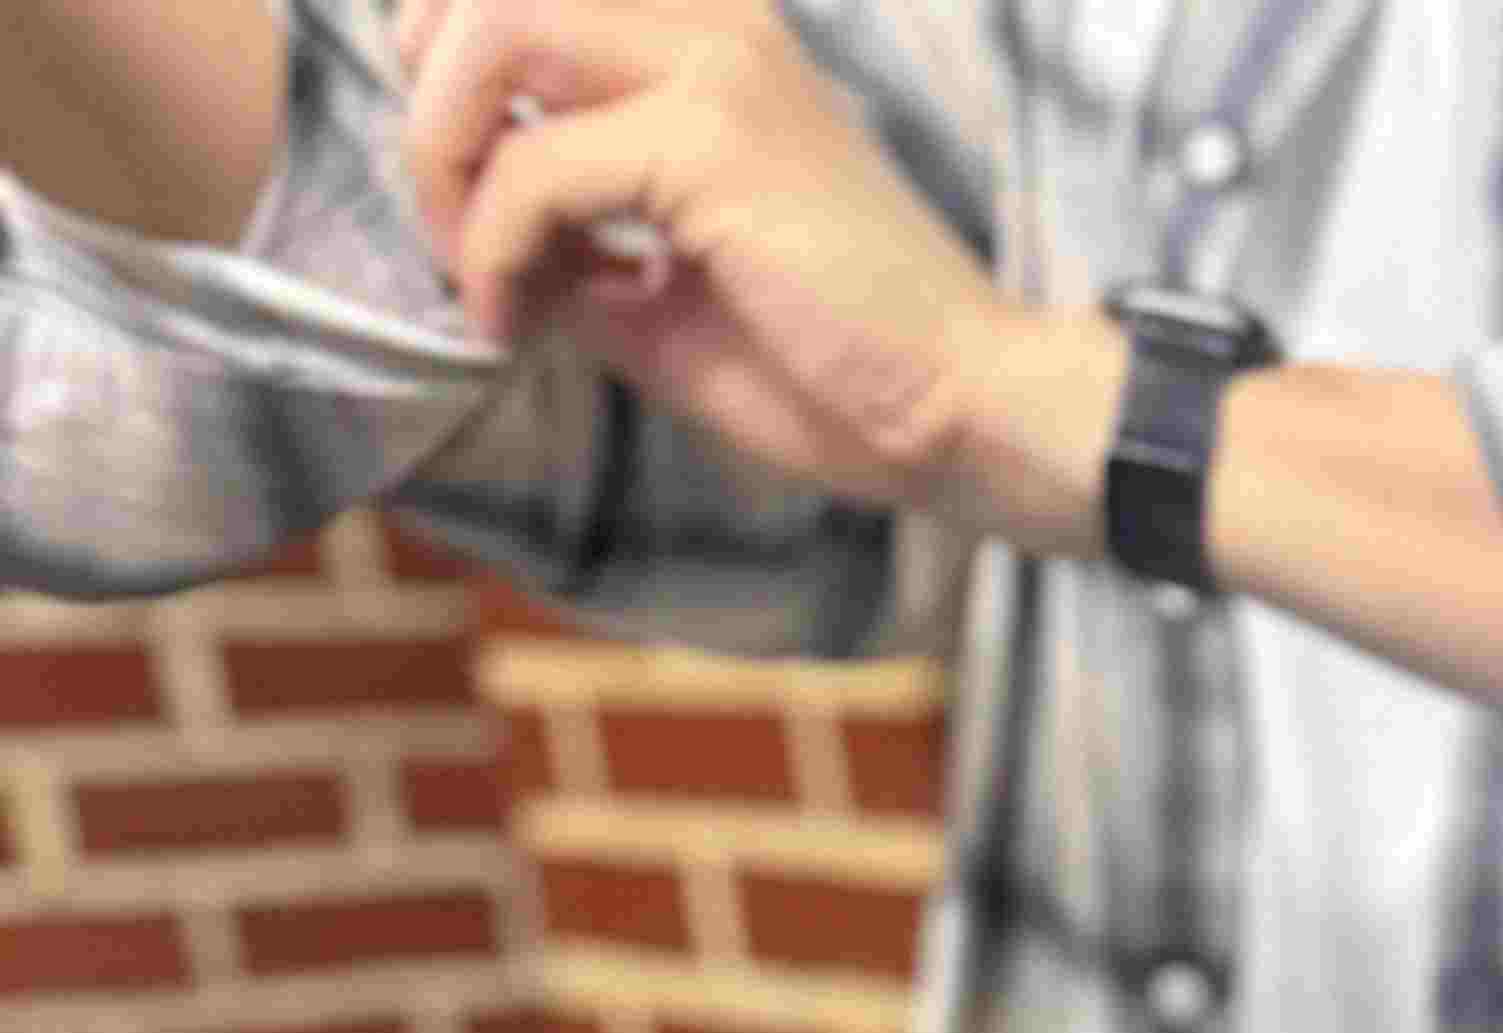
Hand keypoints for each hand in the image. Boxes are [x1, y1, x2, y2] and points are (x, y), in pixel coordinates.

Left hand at [393, 0, 1105, 541]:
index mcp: (706, 37)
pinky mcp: (711, 138)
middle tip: (447, 225)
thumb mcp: (667, 291)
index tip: (458, 189)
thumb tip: (475, 237)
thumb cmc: (837, 370)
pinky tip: (515, 322)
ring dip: (443, 158)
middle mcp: (709, 19)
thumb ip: (574, 239)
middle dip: (425, 102)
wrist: (966, 413)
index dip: (447, 64)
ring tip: (472, 269)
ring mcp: (713, 64)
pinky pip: (536, 169)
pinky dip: (495, 252)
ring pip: (489, 34)